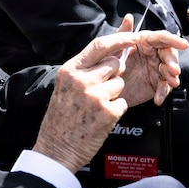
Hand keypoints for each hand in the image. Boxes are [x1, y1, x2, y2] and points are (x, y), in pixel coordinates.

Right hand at [30, 28, 133, 172]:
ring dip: (114, 94)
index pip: (99, 45)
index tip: (133, 37)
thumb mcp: (67, 86)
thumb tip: (115, 47)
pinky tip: (100, 118)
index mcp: (70, 70)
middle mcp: (82, 80)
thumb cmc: (62, 118)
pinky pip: (123, 103)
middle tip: (100, 89)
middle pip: (115, 63)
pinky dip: (116, 111)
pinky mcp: (106, 112)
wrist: (55, 150)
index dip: (120, 38)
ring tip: (96, 107)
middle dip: (115, 74)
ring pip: (120, 84)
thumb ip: (87, 67)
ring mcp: (95, 96)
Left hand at [116, 14, 187, 107]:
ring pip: (170, 70)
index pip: (161, 37)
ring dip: (172, 76)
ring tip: (171, 83)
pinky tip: (158, 98)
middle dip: (173, 61)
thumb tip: (129, 17)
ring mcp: (155, 69)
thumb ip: (121, 34)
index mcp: (144, 42)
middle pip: (168, 54)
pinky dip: (163, 93)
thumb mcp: (112, 50)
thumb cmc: (108, 65)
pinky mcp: (155, 84)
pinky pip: (163, 87)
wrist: (104, 89)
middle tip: (174, 70)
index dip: (173, 39)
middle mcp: (153, 54)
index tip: (183, 44)